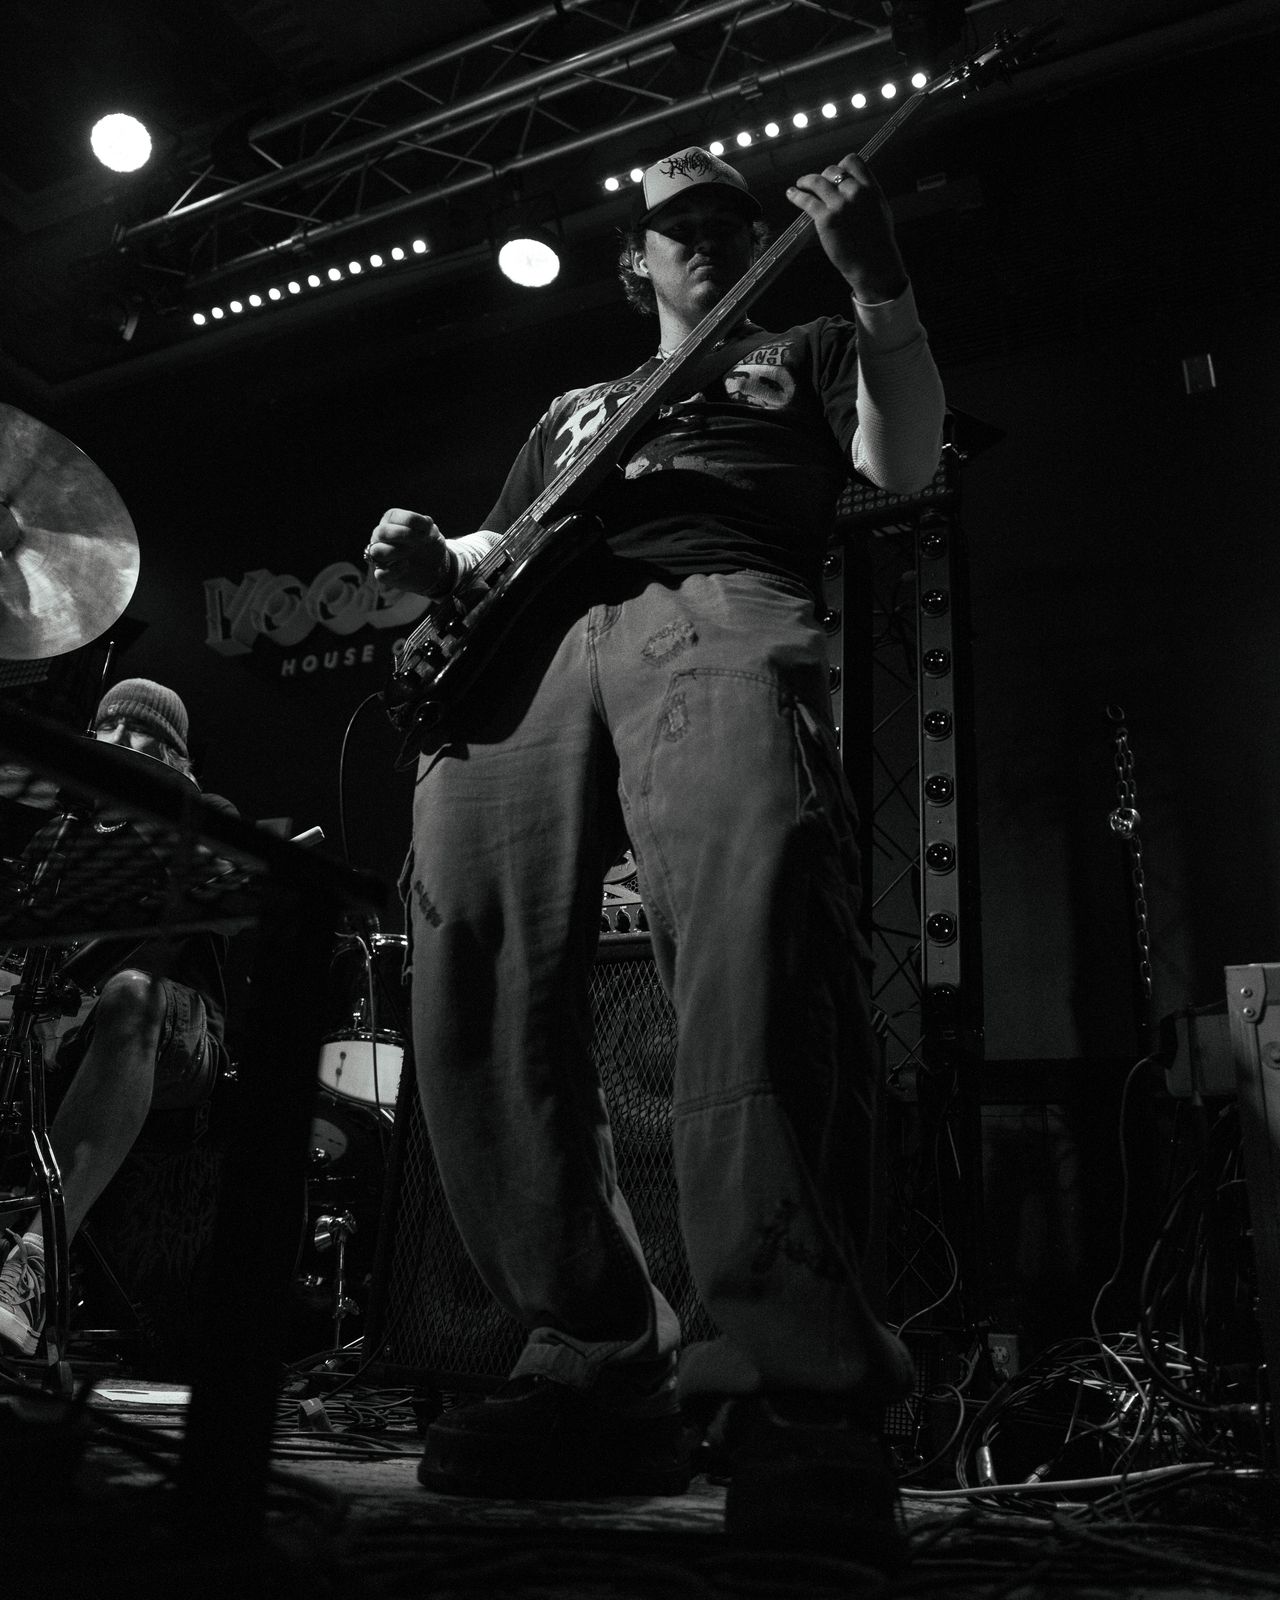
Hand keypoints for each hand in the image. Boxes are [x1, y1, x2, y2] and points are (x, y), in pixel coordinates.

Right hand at [365, 508, 456, 596]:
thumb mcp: (432, 533)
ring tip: (411, 552)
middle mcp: (381, 538)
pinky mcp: (385, 574)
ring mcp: (381, 557)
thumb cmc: (428, 546)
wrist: (435, 568)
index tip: (427, 528)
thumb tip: (425, 521)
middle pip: (381, 532)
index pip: (392, 516)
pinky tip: (406, 566)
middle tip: (419, 540)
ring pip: (376, 551)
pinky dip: (394, 570)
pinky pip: (380, 573)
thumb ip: (426, 525)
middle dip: (403, 534)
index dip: (411, 520)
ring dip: (395, 551)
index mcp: (391, 523)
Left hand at [786, 155, 908, 303]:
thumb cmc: (877, 241)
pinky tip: (791, 193)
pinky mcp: (826, 219)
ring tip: (801, 184)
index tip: (835, 173)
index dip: (841, 165)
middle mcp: (855, 192)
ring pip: (817, 181)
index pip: (852, 161)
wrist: (873, 263)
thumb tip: (854, 183)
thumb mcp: (879, 209)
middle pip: (833, 170)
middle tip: (819, 184)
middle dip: (824, 175)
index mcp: (870, 188)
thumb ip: (866, 194)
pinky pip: (807, 201)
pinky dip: (796, 195)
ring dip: (807, 181)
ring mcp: (839, 205)